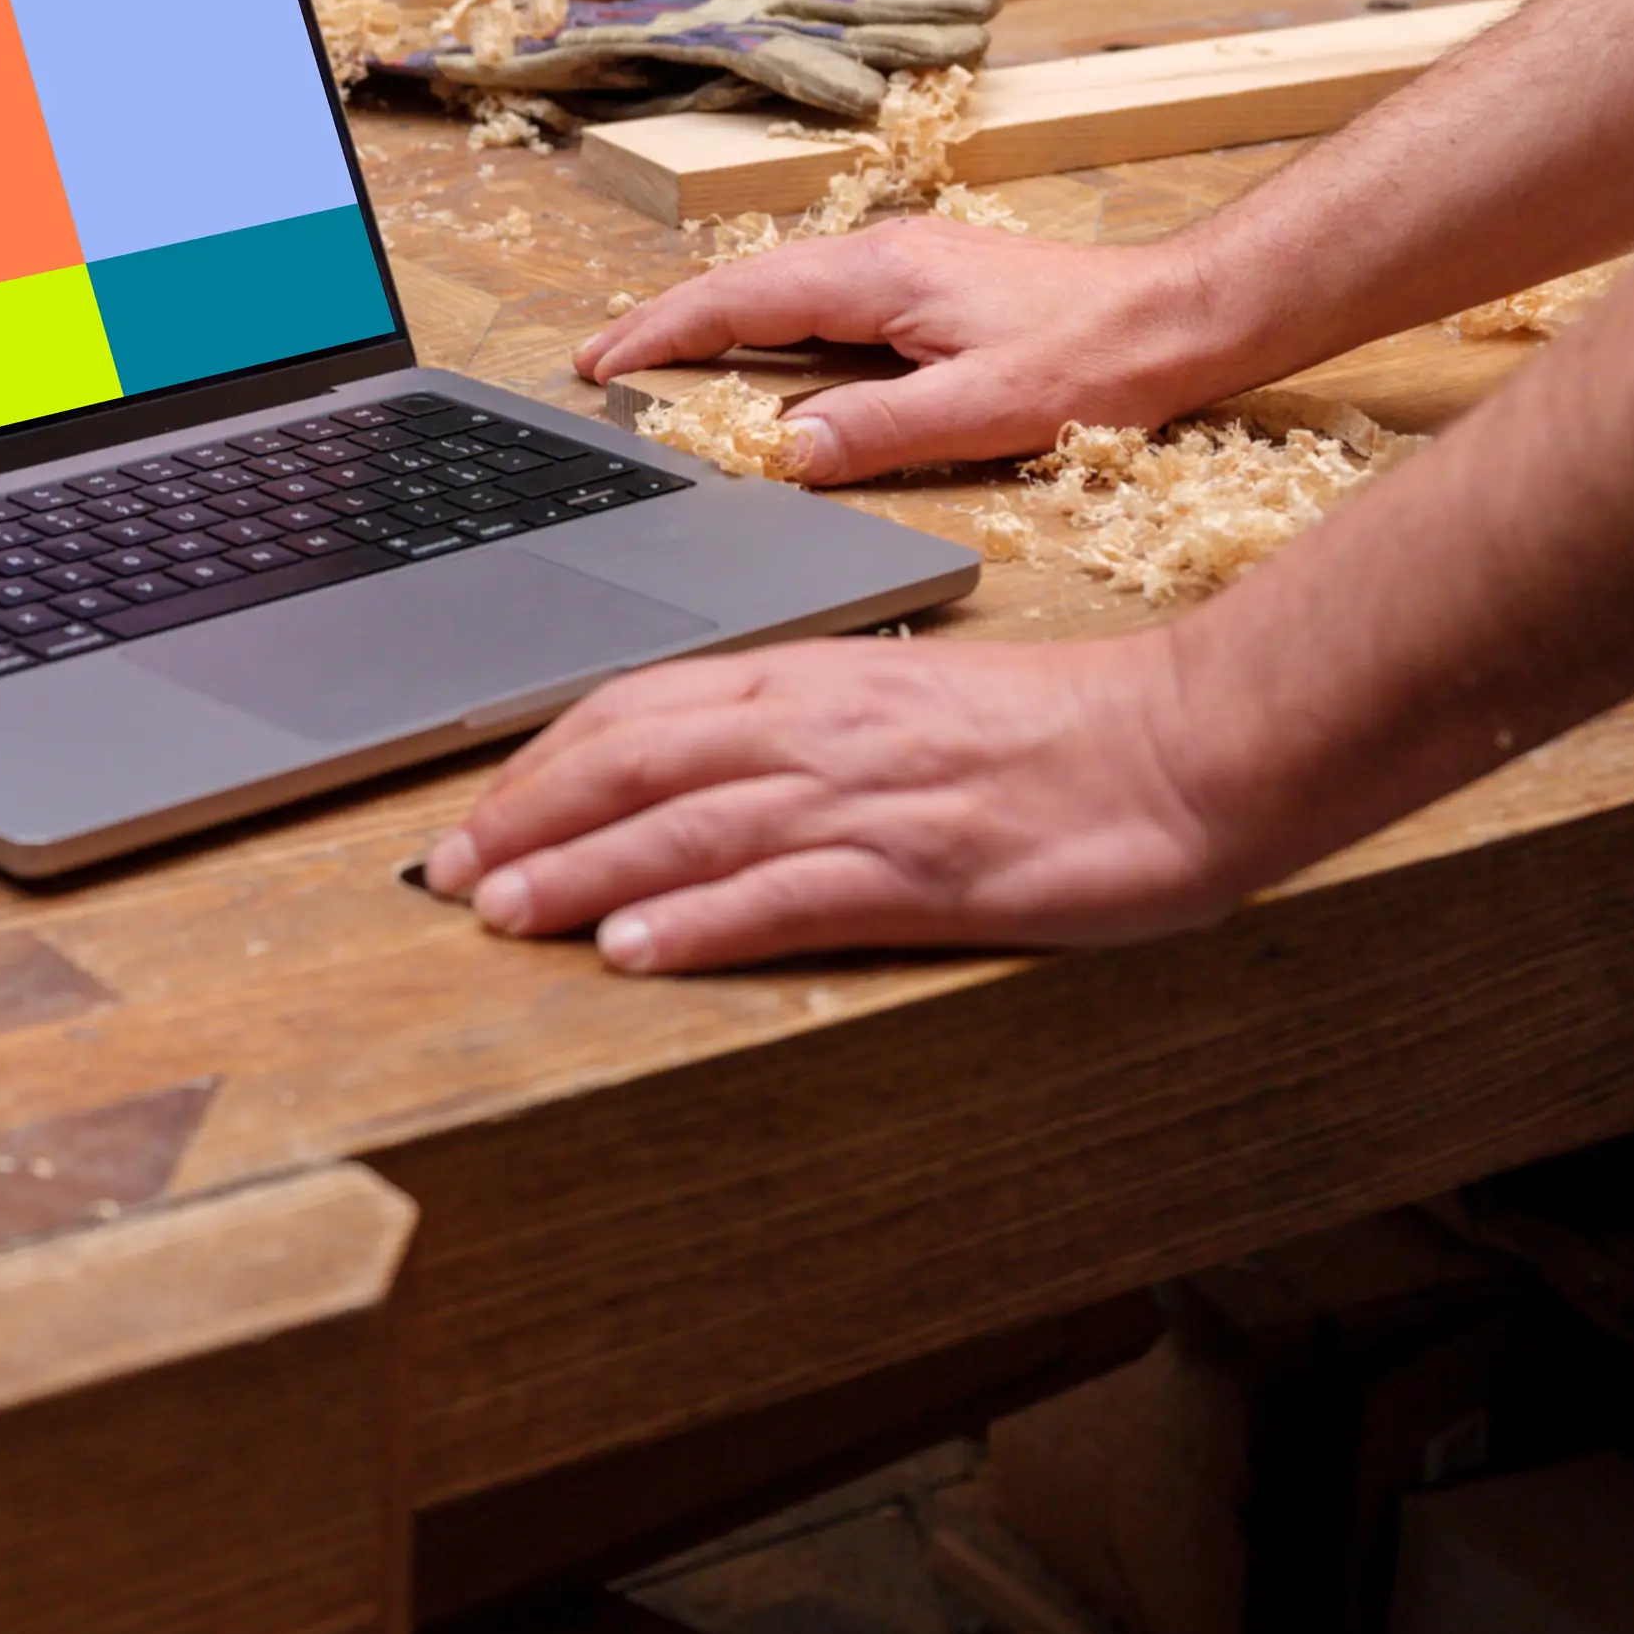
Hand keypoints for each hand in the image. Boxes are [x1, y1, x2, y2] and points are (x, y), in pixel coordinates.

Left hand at [423, 625, 1260, 968]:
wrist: (1187, 744)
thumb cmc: (1059, 735)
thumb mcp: (908, 706)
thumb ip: (809, 732)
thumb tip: (708, 775)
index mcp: (813, 682)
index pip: (638, 707)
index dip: (543, 759)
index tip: (479, 807)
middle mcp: (818, 729)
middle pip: (633, 762)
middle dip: (525, 815)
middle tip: (446, 873)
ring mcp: (865, 798)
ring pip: (684, 828)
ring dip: (578, 870)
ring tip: (500, 910)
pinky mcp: (919, 870)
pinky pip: (783, 894)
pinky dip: (695, 922)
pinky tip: (632, 951)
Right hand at [576, 219, 1240, 481]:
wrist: (1185, 315)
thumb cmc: (1101, 360)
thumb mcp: (985, 410)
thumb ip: (875, 429)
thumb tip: (781, 449)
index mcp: (880, 275)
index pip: (737, 298)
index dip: (659, 332)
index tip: (598, 363)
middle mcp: (883, 254)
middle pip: (745, 283)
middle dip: (666, 323)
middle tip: (602, 365)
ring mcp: (908, 263)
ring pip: (782, 287)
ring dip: (714, 321)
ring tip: (660, 363)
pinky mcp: (933, 281)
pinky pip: (821, 297)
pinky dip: (767, 323)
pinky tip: (763, 353)